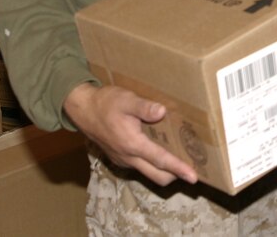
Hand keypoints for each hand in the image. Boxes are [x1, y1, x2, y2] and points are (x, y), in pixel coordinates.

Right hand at [63, 82, 197, 185]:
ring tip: (182, 160)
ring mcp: (123, 160)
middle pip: (157, 176)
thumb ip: (144, 107)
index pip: (161, 161)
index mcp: (133, 145)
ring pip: (149, 173)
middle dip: (176, 175)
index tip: (193, 177)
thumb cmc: (106, 104)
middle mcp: (129, 157)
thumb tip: (162, 112)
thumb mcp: (126, 100)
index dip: (179, 168)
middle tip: (194, 169)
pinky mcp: (120, 158)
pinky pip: (141, 167)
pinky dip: (154, 165)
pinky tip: (163, 151)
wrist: (82, 109)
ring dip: (165, 171)